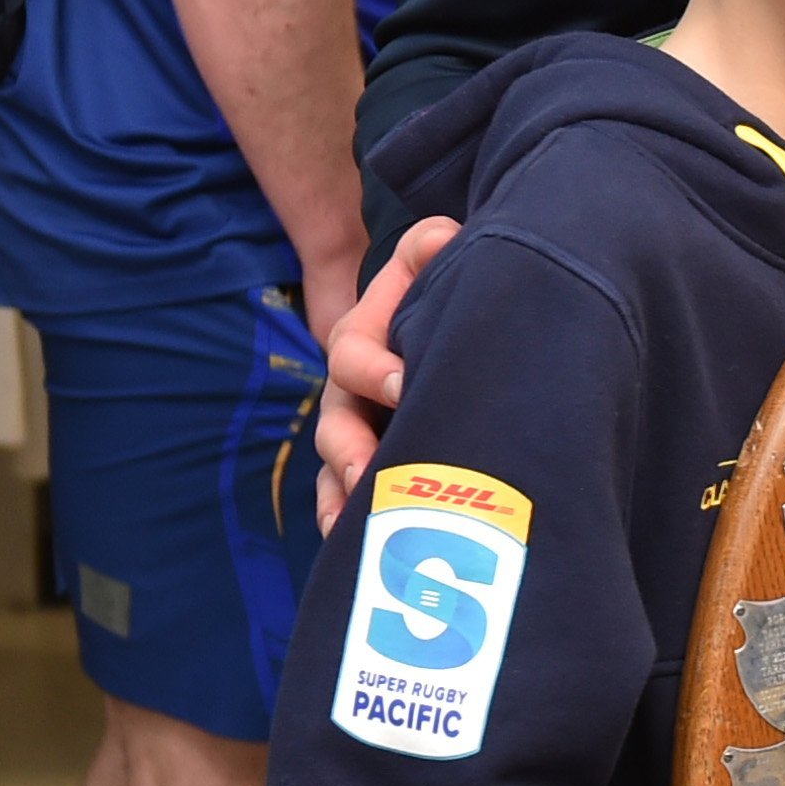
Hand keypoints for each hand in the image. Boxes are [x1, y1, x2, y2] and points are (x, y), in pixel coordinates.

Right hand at [314, 214, 461, 532]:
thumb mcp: (431, 256)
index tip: (406, 385)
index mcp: (361, 338)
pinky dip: (347, 522)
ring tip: (354, 524)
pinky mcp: (370, 466)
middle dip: (349, 449)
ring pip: (335, 469)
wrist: (449, 321)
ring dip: (343, 496)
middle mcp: (348, 390)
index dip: (374, 370)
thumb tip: (439, 239)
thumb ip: (430, 245)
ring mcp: (354, 432)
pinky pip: (347, 499)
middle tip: (369, 470)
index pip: (353, 354)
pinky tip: (354, 545)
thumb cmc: (437, 288)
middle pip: (335, 424)